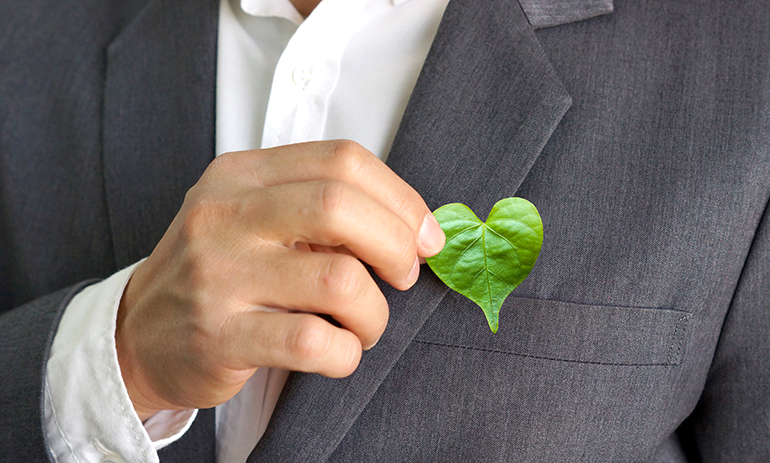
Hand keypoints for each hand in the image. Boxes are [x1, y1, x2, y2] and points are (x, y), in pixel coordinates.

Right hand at [115, 140, 444, 420]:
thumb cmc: (218, 273)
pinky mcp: (220, 337)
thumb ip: (320, 208)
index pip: (342, 160)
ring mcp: (218, 276)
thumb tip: (412, 226)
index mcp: (241, 175)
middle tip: (403, 274)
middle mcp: (225, 216)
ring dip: (375, 312)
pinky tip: (338, 352)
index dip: (400, 198)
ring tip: (365, 323)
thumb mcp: (254, 218)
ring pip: (339, 281)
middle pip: (341, 206)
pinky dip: (346, 353)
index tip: (424, 235)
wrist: (138, 335)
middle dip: (396, 244)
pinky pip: (313, 343)